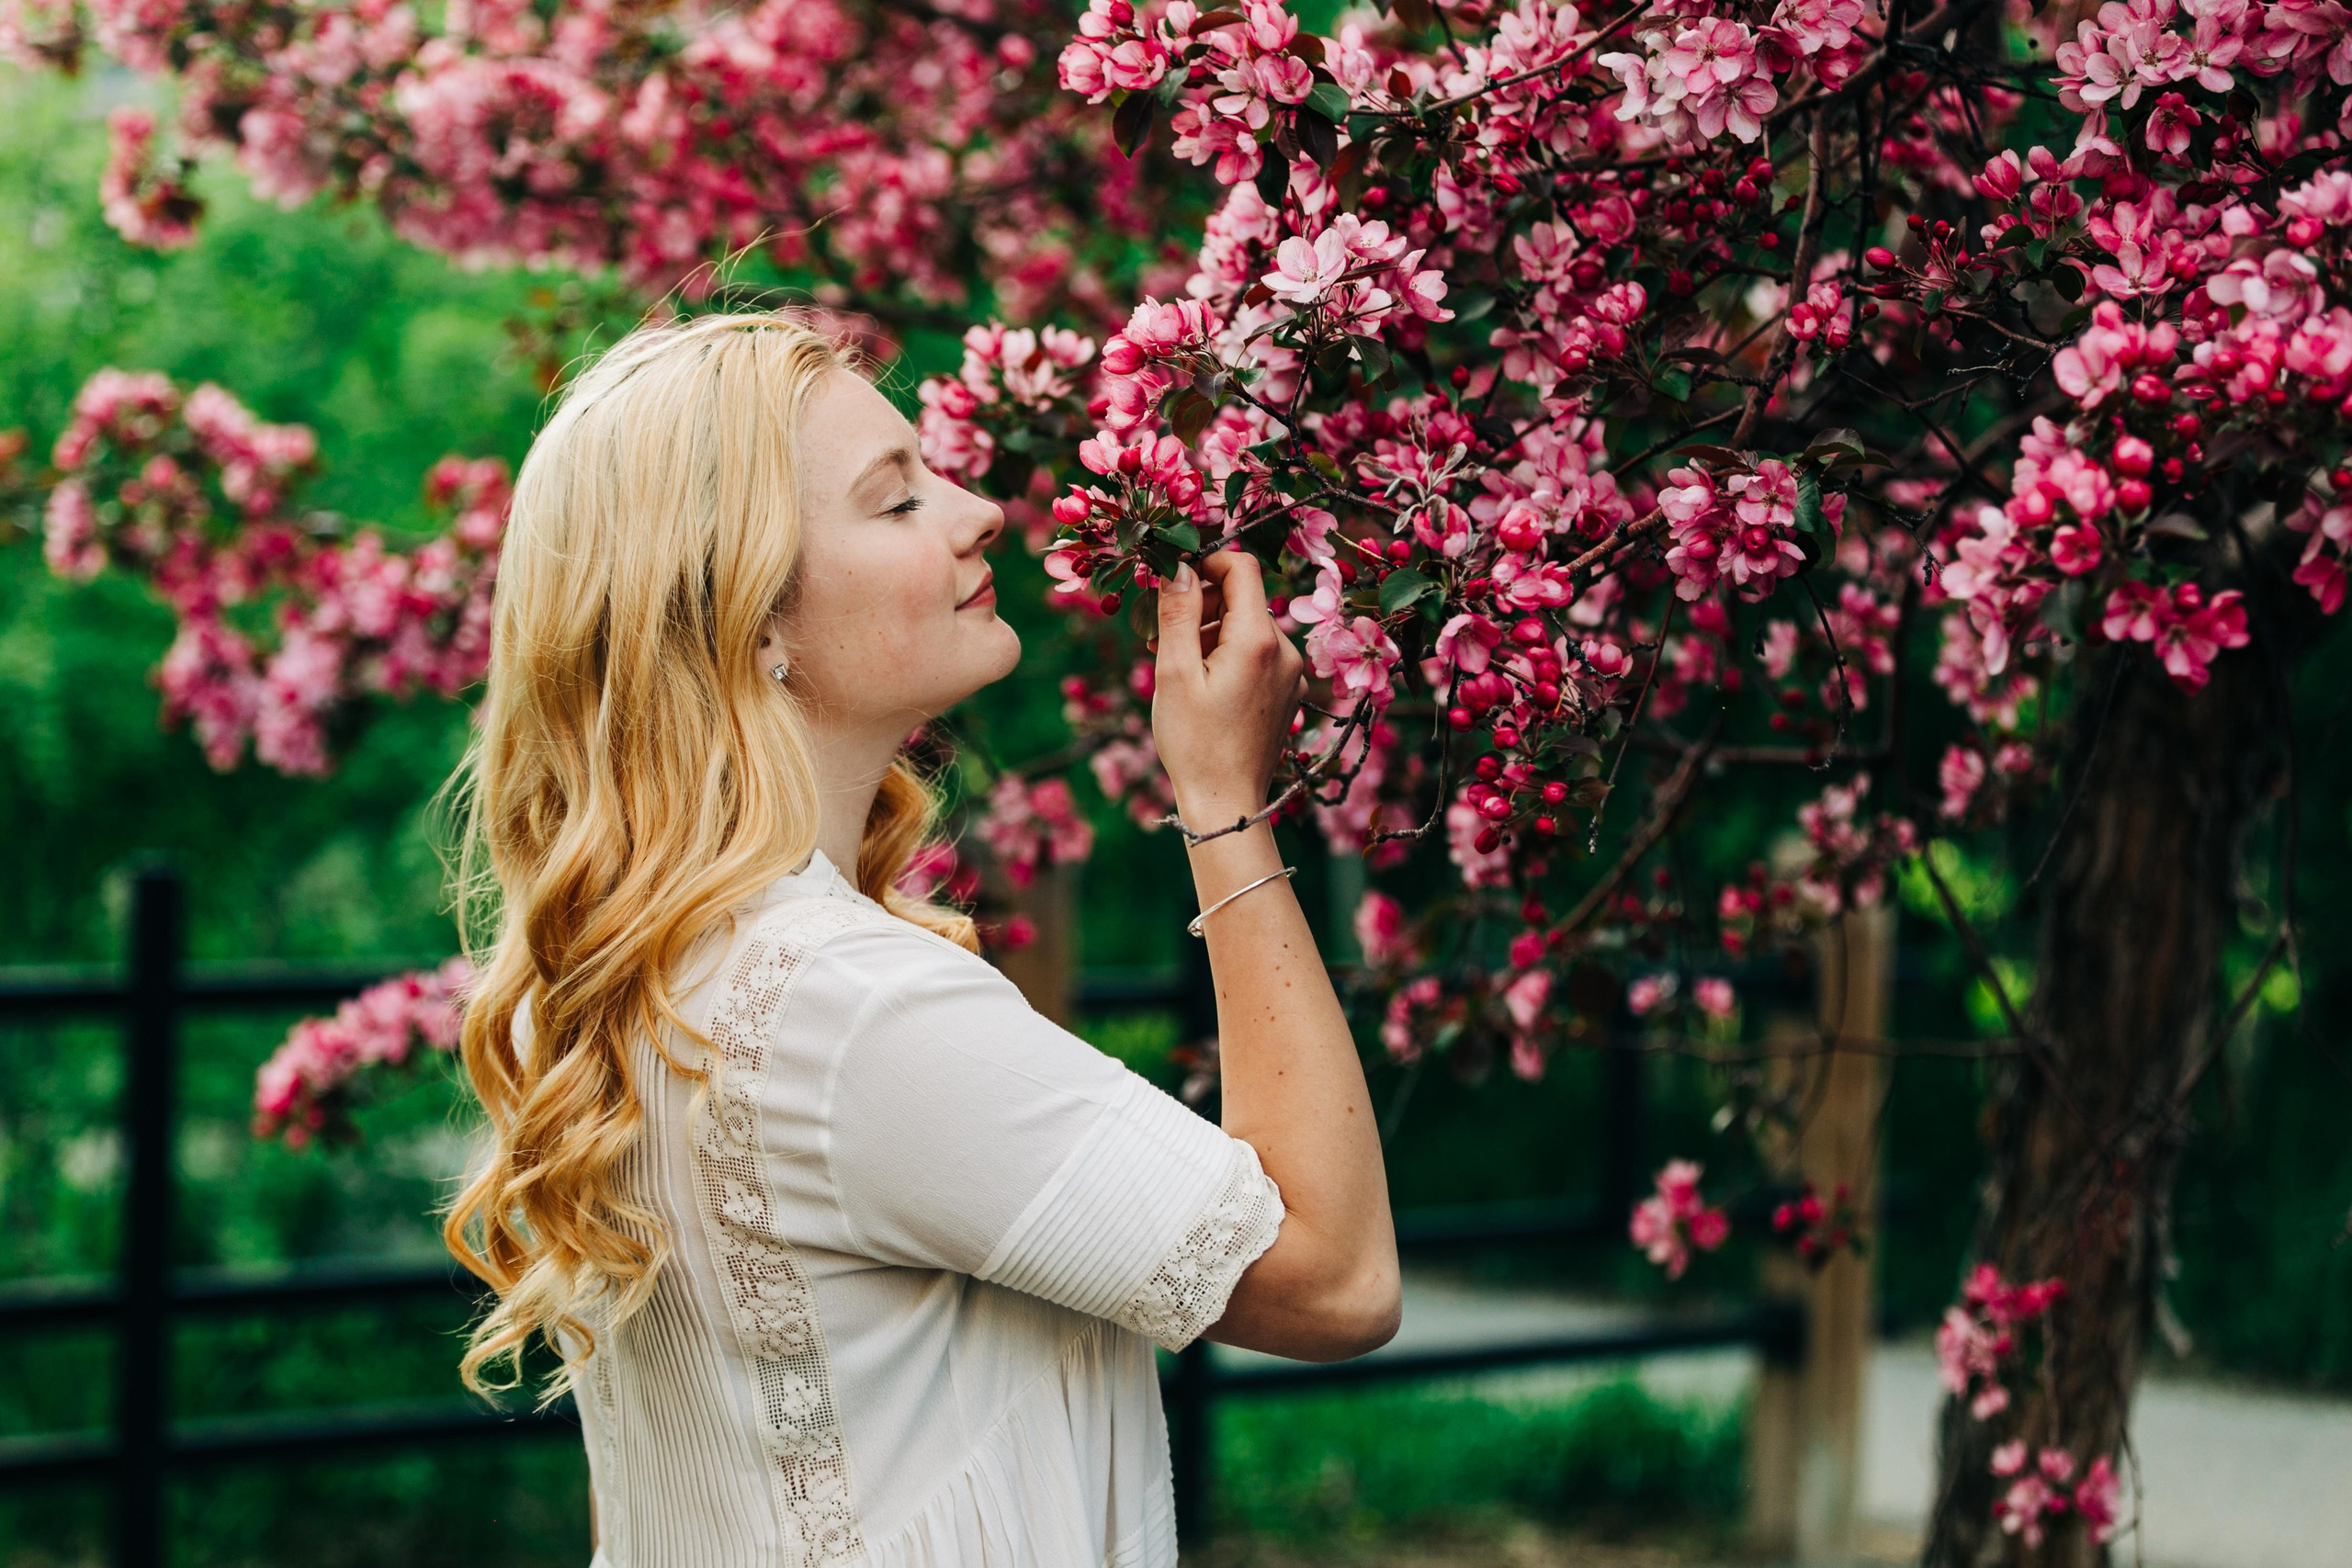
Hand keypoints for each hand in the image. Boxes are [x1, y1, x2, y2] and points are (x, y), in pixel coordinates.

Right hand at [1151, 550, 1306, 829]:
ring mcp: (1290, 672)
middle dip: (1202, 604)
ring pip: (1249, 626)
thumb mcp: (1174, 672)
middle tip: (1162, 635)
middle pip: (1244, 597)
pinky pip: (1257, 654)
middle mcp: (1284, 650)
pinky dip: (1228, 656)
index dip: (1205, 563)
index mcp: (1258, 639)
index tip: (1173, 584)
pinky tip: (1202, 684)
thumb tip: (1178, 565)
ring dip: (1211, 632)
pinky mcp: (1287, 692)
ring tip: (1177, 664)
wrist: (1226, 802)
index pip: (1242, 567)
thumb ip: (1178, 612)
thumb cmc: (1194, 742)